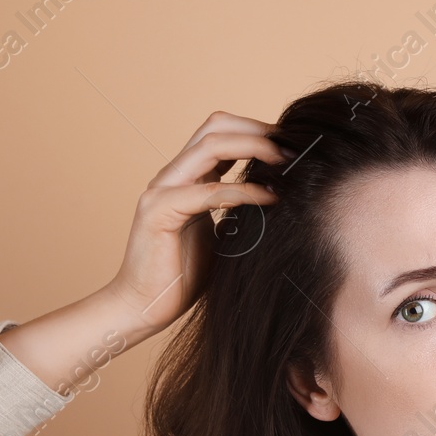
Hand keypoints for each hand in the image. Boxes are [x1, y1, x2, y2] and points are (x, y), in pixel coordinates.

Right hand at [105, 110, 288, 330]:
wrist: (144, 308)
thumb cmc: (182, 277)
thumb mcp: (220, 234)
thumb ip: (236, 209)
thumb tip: (277, 195)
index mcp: (185, 178)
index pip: (219, 134)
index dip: (255, 131)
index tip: (290, 145)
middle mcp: (170, 177)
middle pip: (214, 127)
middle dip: (257, 130)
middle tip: (292, 146)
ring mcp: (161, 191)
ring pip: (210, 148)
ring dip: (253, 148)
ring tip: (285, 162)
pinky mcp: (159, 213)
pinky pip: (208, 193)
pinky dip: (243, 191)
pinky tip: (269, 198)